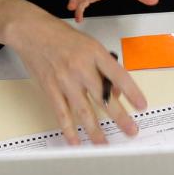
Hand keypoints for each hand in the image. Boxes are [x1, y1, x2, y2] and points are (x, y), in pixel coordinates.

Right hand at [0, 0, 147, 145]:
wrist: (32, 31)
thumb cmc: (61, 36)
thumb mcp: (88, 44)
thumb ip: (103, 66)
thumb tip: (113, 91)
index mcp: (94, 53)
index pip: (118, 75)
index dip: (132, 92)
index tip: (141, 106)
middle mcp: (80, 67)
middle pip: (103, 97)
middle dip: (120, 117)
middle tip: (130, 130)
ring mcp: (64, 80)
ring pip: (84, 110)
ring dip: (95, 130)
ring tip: (104, 143)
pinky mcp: (50, 89)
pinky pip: (62, 113)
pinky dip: (69, 130)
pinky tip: (75, 141)